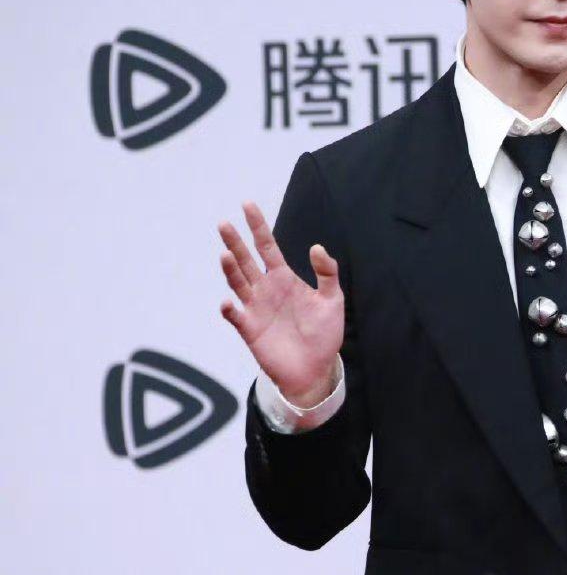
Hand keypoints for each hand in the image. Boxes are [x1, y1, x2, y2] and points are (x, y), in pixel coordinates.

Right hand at [217, 200, 344, 405]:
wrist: (315, 369)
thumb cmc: (324, 334)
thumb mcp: (333, 300)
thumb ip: (327, 273)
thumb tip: (316, 247)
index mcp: (284, 278)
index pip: (267, 246)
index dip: (258, 226)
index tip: (247, 204)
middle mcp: (266, 290)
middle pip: (247, 260)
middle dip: (236, 242)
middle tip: (225, 223)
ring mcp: (256, 309)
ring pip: (238, 283)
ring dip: (230, 269)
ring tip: (226, 254)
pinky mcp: (250, 330)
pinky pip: (235, 316)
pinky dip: (230, 308)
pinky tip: (229, 301)